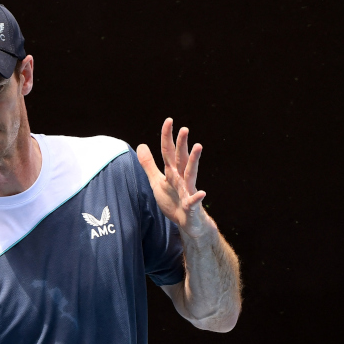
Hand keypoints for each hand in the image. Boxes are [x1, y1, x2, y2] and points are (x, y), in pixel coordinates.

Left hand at [137, 118, 215, 239]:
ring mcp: (188, 190)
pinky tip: (202, 193)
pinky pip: (194, 201)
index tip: (169, 120)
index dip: (167, 137)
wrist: (187, 222)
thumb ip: (149, 164)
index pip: (168, 151)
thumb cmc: (173, 200)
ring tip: (198, 146)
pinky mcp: (191, 205)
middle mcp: (181, 178)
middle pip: (181, 158)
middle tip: (184, 129)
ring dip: (194, 160)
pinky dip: (197, 197)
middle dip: (182, 144)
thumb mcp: (157, 181)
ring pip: (190, 173)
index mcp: (172, 171)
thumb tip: (141, 145)